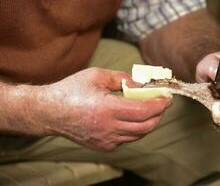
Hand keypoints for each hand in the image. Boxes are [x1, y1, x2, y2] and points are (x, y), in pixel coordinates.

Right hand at [41, 68, 170, 150]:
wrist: (51, 112)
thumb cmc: (72, 90)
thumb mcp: (97, 75)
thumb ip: (122, 78)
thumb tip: (141, 85)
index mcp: (107, 109)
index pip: (143, 111)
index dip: (159, 105)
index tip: (167, 98)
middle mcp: (108, 128)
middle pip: (146, 126)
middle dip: (159, 114)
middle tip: (163, 103)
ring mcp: (106, 140)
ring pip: (138, 134)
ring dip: (149, 122)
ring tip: (151, 110)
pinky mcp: (104, 146)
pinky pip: (127, 139)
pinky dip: (136, 129)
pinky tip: (133, 118)